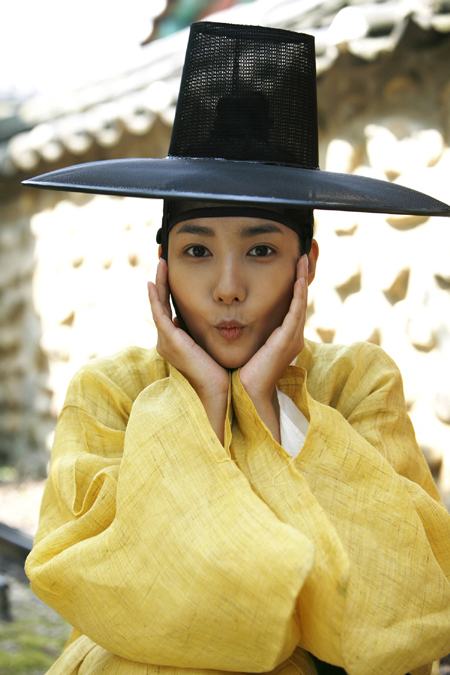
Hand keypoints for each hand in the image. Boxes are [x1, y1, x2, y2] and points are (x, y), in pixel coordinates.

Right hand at [148, 260, 228, 443]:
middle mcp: (167, 342)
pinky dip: (156, 297)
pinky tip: (153, 282)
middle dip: (161, 285)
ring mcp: (166, 341)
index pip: (169, 312)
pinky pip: (159, 313)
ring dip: (158, 285)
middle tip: (162, 263)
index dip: (168, 293)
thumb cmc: (221, 375)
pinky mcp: (170, 341)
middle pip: (160, 306)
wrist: (219, 393)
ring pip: (158, 306)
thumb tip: (217, 322)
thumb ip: (209, 337)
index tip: (171, 276)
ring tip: (161, 265)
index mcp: (176, 344)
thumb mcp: (213, 350)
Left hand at [239, 255, 308, 441]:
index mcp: (283, 338)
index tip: (290, 265)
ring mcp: (293, 338)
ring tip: (303, 257)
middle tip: (303, 254)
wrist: (244, 395)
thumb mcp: (244, 346)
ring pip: (302, 301)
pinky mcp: (288, 340)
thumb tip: (225, 317)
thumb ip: (242, 331)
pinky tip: (298, 276)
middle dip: (302, 276)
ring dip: (302, 278)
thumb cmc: (240, 374)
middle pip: (301, 299)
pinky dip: (298, 292)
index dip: (293, 285)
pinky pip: (297, 310)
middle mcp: (292, 336)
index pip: (291, 305)